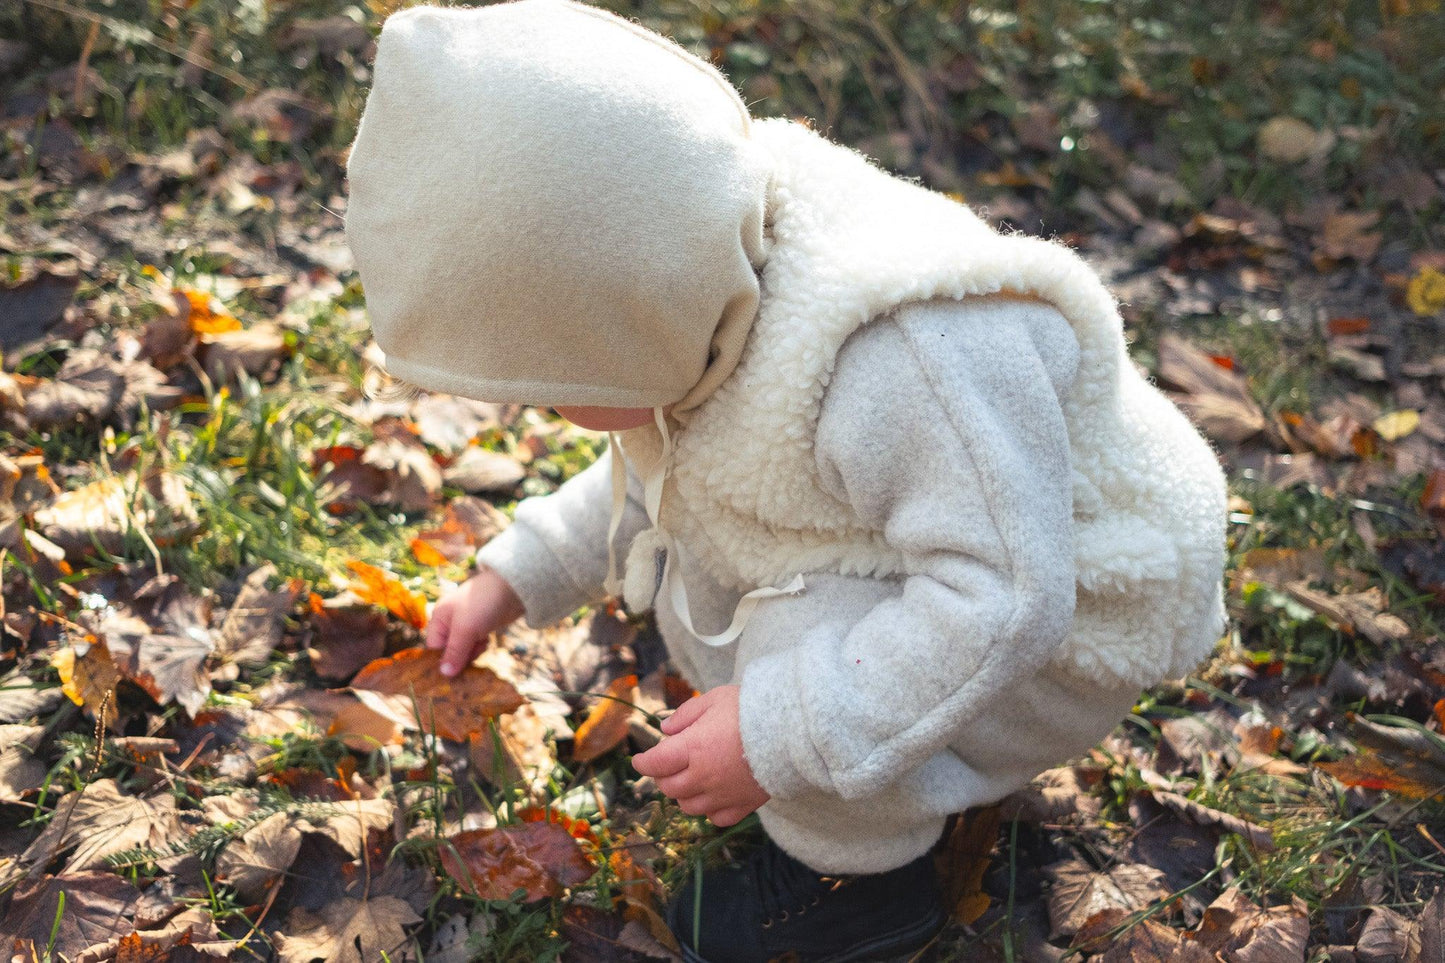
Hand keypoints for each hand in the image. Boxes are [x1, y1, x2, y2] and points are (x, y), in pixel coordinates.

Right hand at [424, 566, 524, 676]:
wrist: (513, 588)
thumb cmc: (483, 604)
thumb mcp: (465, 629)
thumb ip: (454, 652)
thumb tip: (444, 674)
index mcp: (439, 618)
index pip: (433, 647)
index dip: (441, 661)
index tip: (452, 675)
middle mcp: (450, 622)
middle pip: (449, 651)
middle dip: (460, 657)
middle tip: (472, 654)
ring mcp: (466, 625)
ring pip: (463, 650)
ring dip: (472, 653)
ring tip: (482, 643)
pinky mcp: (481, 628)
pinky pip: (475, 645)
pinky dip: (480, 647)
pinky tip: (487, 641)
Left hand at [631, 685, 769, 826]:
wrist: (790, 731)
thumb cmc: (750, 710)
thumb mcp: (714, 699)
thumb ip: (686, 714)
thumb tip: (666, 729)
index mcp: (692, 749)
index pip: (655, 763)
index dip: (643, 762)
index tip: (639, 760)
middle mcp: (703, 777)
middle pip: (669, 787)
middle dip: (662, 777)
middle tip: (666, 767)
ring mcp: (722, 795)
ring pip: (689, 807)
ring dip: (683, 795)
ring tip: (688, 781)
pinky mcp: (743, 805)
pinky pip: (716, 818)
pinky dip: (709, 811)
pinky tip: (712, 797)